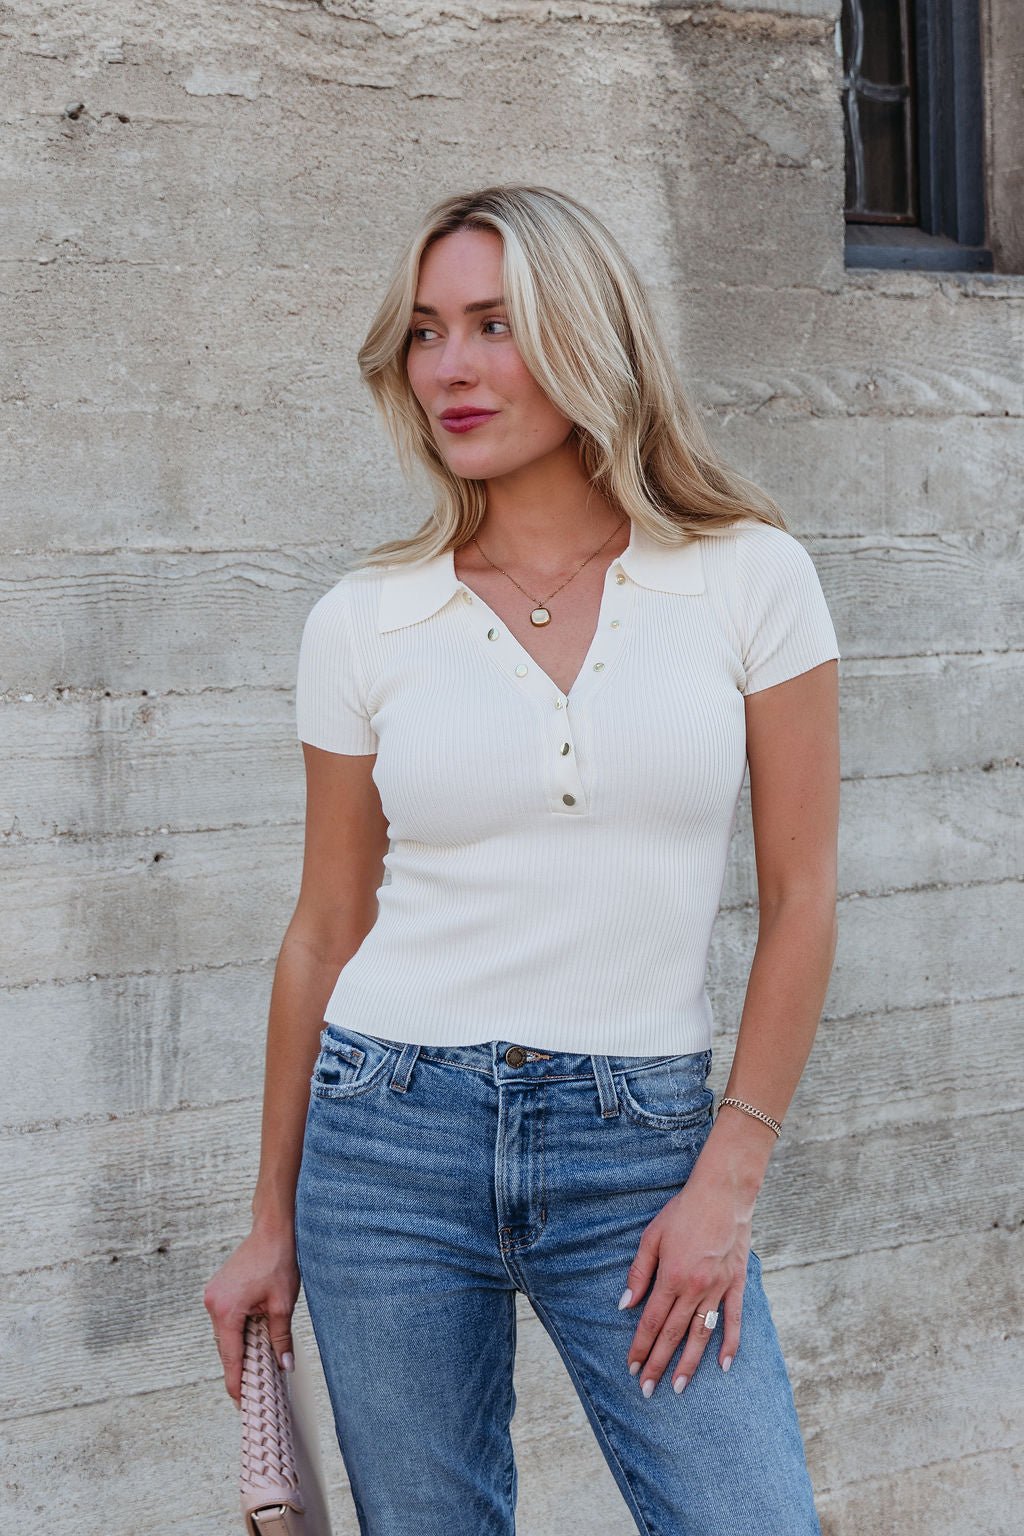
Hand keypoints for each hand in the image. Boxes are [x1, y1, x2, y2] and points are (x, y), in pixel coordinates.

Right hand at [202, 1224, 300, 1405]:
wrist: (273, 1230)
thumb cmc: (278, 1261)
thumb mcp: (283, 1304)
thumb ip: (280, 1338)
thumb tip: (284, 1365)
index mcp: (226, 1311)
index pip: (230, 1358)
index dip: (236, 1383)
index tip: (242, 1403)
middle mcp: (213, 1304)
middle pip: (225, 1348)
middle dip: (240, 1367)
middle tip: (254, 1390)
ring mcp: (212, 1296)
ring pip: (225, 1335)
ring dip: (239, 1348)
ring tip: (256, 1368)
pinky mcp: (217, 1290)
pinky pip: (225, 1320)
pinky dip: (237, 1332)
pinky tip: (251, 1340)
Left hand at [618, 1163, 753, 1397]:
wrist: (722, 1195)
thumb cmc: (683, 1212)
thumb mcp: (652, 1237)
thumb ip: (639, 1273)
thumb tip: (625, 1305)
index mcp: (672, 1277)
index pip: (652, 1321)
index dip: (640, 1346)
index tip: (631, 1367)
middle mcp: (695, 1289)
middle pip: (673, 1334)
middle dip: (658, 1364)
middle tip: (646, 1390)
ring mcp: (719, 1289)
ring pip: (701, 1335)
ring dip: (689, 1363)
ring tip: (679, 1387)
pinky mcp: (737, 1285)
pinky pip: (734, 1321)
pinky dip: (730, 1345)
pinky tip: (724, 1366)